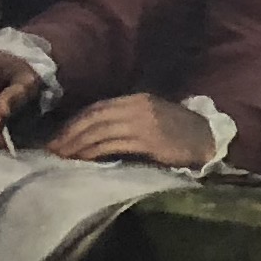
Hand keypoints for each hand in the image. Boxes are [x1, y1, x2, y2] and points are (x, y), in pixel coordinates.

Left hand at [45, 93, 213, 168]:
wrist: (210, 139)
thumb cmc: (179, 133)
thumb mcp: (152, 118)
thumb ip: (127, 121)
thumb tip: (93, 134)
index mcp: (136, 100)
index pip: (96, 108)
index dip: (74, 123)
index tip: (57, 137)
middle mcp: (137, 107)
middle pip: (93, 117)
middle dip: (69, 134)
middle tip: (51, 149)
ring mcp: (143, 122)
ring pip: (100, 130)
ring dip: (77, 145)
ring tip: (61, 157)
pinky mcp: (148, 139)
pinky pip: (113, 144)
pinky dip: (94, 152)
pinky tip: (83, 160)